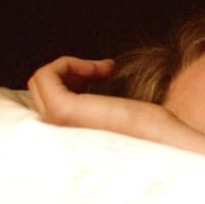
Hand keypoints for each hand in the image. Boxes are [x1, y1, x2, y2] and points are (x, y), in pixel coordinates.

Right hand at [27, 55, 171, 137]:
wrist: (165, 140)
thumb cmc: (150, 130)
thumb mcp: (116, 117)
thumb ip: (94, 110)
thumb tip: (87, 86)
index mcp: (64, 138)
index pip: (44, 102)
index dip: (68, 82)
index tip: (99, 76)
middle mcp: (55, 135)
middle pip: (39, 90)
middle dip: (69, 72)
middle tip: (103, 71)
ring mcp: (56, 124)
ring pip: (39, 81)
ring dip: (70, 66)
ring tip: (104, 69)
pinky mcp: (64, 111)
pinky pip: (45, 75)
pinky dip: (69, 63)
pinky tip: (103, 68)